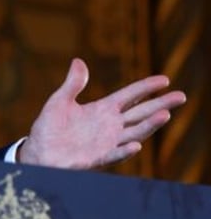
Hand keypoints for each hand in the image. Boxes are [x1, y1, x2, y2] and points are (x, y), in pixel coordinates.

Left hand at [18, 57, 185, 168]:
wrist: (38, 151)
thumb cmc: (49, 127)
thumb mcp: (60, 100)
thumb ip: (73, 83)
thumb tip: (79, 61)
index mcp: (103, 109)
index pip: (130, 96)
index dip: (146, 87)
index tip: (164, 80)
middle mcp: (110, 125)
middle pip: (140, 113)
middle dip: (160, 104)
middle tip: (180, 96)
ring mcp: (106, 142)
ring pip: (134, 132)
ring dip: (150, 125)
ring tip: (165, 114)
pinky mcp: (97, 158)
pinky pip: (114, 154)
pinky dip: (125, 151)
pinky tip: (136, 145)